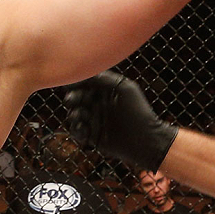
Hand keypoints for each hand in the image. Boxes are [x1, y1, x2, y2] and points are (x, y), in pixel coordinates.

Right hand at [63, 70, 177, 171]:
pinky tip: (83, 130)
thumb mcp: (125, 88)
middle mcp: (98, 105)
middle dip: (72, 98)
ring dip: (73, 114)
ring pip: (75, 114)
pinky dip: (76, 130)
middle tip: (71, 100)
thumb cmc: (138, 111)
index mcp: (105, 91)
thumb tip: (84, 73)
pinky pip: (77, 132)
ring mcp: (94, 120)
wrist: (146, 140)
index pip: (86, 84)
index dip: (76, 82)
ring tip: (78, 116)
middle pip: (77, 98)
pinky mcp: (92, 136)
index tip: (68, 83)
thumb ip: (105, 78)